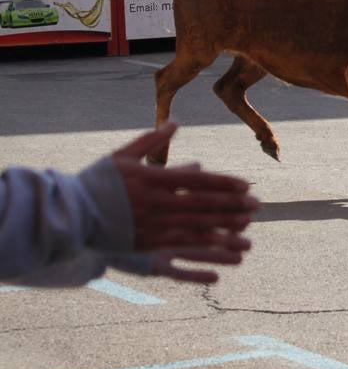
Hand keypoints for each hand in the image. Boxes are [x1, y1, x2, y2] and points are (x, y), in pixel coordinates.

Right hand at [111, 123, 258, 283]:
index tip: (247, 185)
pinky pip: (181, 244)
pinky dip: (204, 244)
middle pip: (204, 203)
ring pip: (197, 226)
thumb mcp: (123, 156)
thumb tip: (175, 123)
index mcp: (154, 179)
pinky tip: (222, 245)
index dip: (225, 184)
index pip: (199, 181)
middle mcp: (157, 202)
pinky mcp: (146, 243)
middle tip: (257, 206)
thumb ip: (151, 141)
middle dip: (233, 205)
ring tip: (247, 226)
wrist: (69, 214)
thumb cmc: (95, 181)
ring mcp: (153, 224)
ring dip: (225, 226)